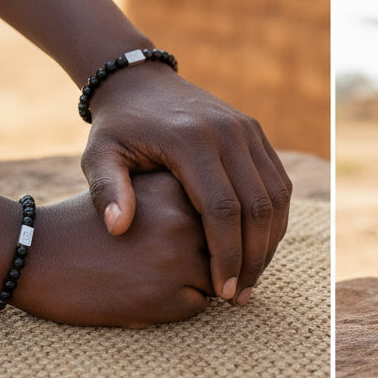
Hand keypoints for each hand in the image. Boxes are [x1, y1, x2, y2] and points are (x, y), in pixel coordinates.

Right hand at [15, 171, 213, 326]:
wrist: (35, 257)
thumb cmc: (87, 223)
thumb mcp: (134, 188)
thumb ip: (181, 195)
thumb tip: (231, 216)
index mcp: (175, 185)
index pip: (220, 211)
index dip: (200, 226)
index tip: (167, 230)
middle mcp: (183, 219)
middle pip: (224, 245)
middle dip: (204, 255)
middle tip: (155, 257)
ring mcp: (179, 260)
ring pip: (218, 278)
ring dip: (194, 282)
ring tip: (148, 274)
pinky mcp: (170, 298)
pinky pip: (198, 306)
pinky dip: (179, 305)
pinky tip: (143, 294)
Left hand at [80, 61, 291, 302]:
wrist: (140, 81)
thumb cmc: (117, 128)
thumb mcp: (98, 155)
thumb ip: (106, 190)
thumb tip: (118, 229)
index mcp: (190, 141)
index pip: (221, 209)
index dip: (226, 255)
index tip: (222, 291)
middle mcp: (227, 133)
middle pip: (257, 208)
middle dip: (253, 258)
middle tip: (240, 296)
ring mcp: (247, 131)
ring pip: (276, 198)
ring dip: (269, 244)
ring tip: (252, 279)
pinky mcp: (257, 134)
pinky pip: (278, 185)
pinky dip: (274, 222)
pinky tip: (259, 250)